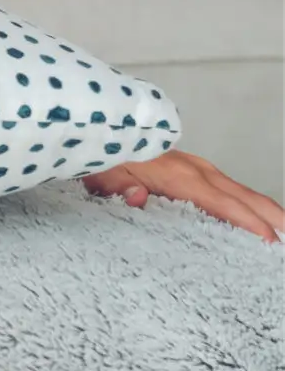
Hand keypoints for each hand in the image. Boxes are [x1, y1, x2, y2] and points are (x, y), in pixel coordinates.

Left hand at [81, 149, 284, 243]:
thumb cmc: (105, 156)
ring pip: (240, 191)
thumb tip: (138, 197)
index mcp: (178, 175)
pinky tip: (255, 217)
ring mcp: (198, 167)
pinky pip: (229, 189)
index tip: (270, 241)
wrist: (104, 128)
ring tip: (282, 232)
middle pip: (243, 196)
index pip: (221, 202)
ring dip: (264, 211)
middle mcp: (196, 169)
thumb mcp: (104, 175)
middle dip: (271, 217)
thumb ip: (119, 189)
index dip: (247, 222)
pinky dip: (248, 203)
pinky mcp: (195, 169)